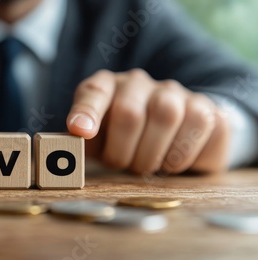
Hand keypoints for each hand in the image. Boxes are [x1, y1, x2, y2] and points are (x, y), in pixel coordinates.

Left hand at [67, 69, 229, 174]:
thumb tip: (62, 155)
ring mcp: (174, 93)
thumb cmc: (122, 141)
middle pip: (128, 113)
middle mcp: (138, 84)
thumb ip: (76, 146)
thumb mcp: (95, 142)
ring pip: (166, 116)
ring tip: (146, 165)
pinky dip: (183, 155)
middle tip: (121, 165)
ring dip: (152, 155)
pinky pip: (200, 127)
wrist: (173, 133)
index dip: (86, 112)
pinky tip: (173, 161)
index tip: (80, 131)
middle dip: (121, 152)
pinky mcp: (206, 108)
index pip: (93, 93)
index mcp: (105, 88)